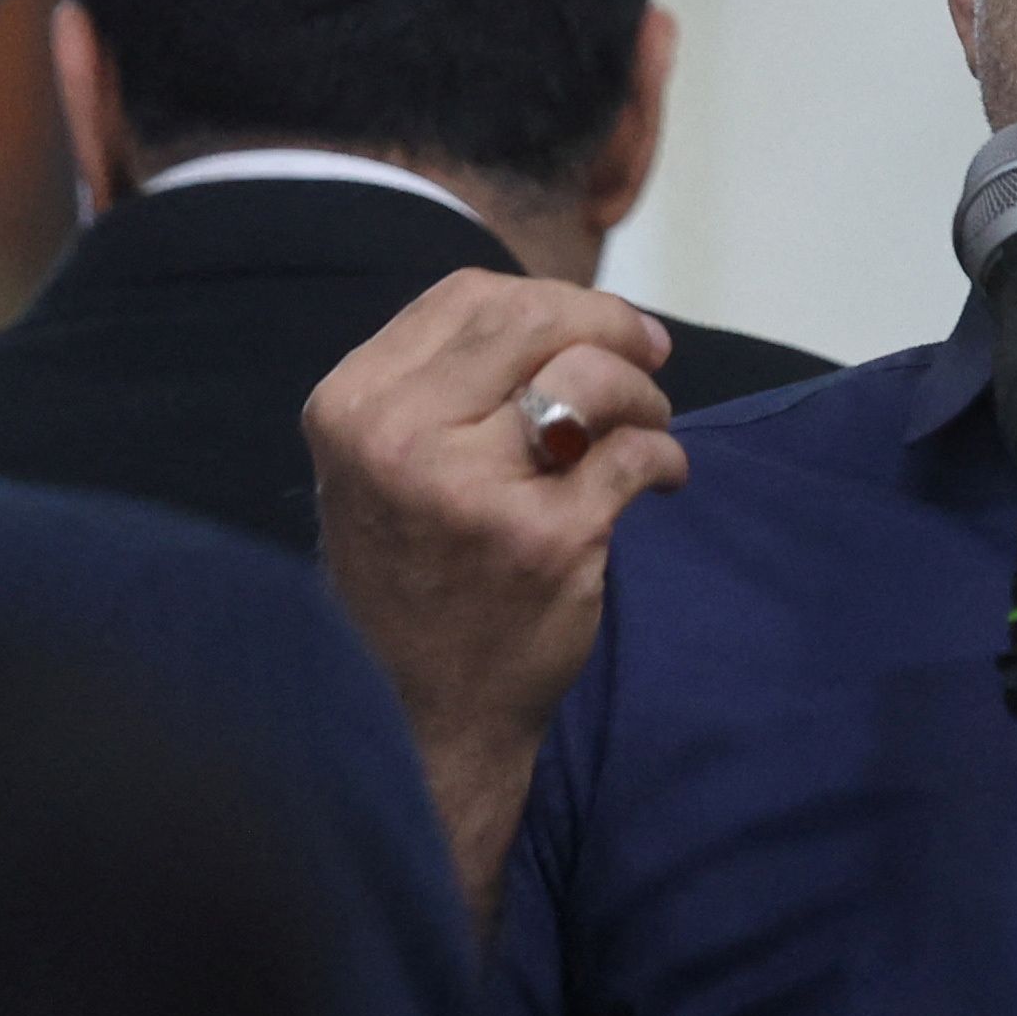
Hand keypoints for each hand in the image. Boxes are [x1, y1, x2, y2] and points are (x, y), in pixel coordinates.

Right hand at [304, 270, 688, 924]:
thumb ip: (443, 383)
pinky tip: (657, 479)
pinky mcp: (548, 541)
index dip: (550, 300)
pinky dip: (664, 458)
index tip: (595, 326)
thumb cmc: (410, 579)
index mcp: (351, 408)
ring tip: (647, 428)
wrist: (415, 718)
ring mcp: (473, 492)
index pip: (469, 297)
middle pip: (536, 320)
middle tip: (648, 358)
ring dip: (644, 396)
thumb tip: (560, 311)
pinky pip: (635, 455)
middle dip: (611, 328)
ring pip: (594, 378)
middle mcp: (400, 441)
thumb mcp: (378, 467)